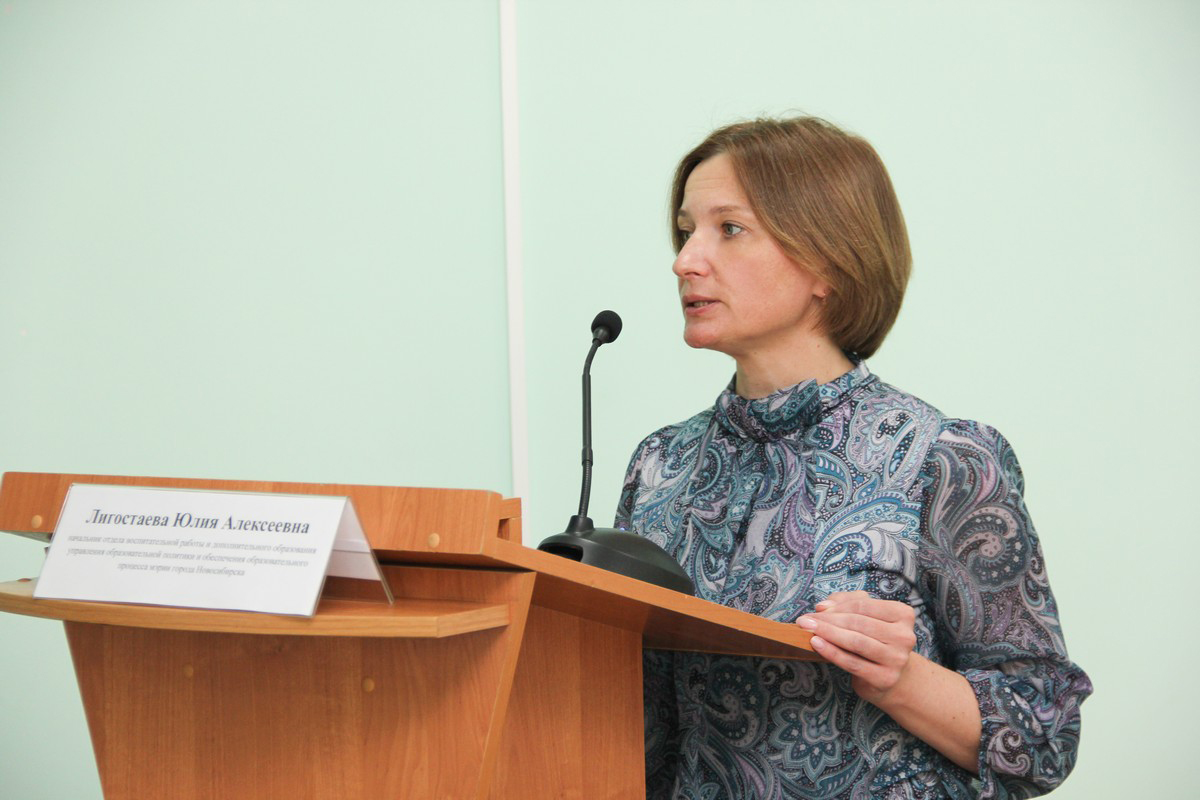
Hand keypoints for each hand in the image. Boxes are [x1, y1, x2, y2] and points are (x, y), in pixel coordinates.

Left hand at [796, 590, 916, 704]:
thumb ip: (845, 603)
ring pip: (856, 642)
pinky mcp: (885, 678)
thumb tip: (824, 606)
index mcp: (903, 615)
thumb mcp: (864, 616)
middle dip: (828, 620)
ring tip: (807, 630)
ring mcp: (897, 659)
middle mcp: (904, 636)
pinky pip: (852, 663)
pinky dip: (831, 652)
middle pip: (859, 623)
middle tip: (805, 620)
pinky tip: (817, 644)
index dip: (837, 607)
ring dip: (828, 634)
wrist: (889, 676)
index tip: (817, 609)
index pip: (864, 605)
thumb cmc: (874, 640)